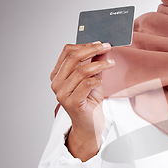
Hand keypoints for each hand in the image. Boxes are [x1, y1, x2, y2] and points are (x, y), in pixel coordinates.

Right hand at [50, 41, 113, 159]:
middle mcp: (56, 83)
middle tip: (107, 47)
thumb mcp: (94, 78)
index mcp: (58, 74)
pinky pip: (86, 84)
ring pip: (81, 71)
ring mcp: (62, 93)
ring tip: (110, 63)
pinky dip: (96, 79)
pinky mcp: (71, 102)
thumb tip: (103, 47)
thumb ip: (96, 63)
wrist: (90, 124)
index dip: (84, 45)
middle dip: (92, 50)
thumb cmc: (90, 101)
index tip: (100, 43)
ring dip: (99, 64)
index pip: (67, 52)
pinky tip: (101, 81)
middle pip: (73, 58)